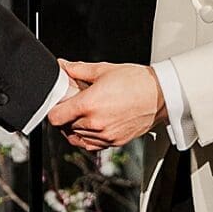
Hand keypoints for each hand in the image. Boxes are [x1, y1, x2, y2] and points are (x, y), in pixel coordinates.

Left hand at [48, 60, 166, 151]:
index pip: (56, 117)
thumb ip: (78, 69)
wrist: (160, 95)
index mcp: (90, 104)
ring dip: (75, 126)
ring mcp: (105, 136)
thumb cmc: (136, 81)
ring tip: (84, 112)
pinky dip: (86, 137)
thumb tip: (63, 67)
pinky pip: (91, 145)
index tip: (57, 103)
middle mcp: (95, 124)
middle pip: (65, 126)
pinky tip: (90, 125)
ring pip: (77, 137)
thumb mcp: (103, 69)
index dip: (53, 109)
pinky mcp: (114, 142)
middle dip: (66, 114)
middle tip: (73, 102)